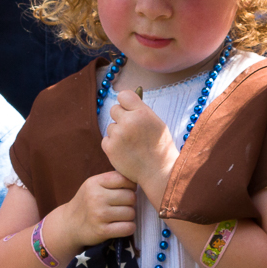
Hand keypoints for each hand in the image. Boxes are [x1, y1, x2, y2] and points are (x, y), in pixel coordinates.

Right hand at [53, 170, 136, 250]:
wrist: (69, 225)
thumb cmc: (87, 203)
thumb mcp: (93, 186)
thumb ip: (111, 180)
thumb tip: (137, 179)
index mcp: (94, 183)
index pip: (124, 179)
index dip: (130, 186)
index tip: (126, 191)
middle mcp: (96, 197)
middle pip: (131, 197)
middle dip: (130, 202)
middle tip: (121, 206)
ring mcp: (99, 215)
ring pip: (131, 213)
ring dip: (129, 216)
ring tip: (119, 216)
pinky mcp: (103, 231)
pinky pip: (128, 228)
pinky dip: (128, 228)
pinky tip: (121, 226)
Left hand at [102, 90, 178, 205]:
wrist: (158, 172)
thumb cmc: (160, 147)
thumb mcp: (157, 123)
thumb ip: (141, 111)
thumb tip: (127, 100)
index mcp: (142, 112)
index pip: (123, 95)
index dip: (125, 103)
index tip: (128, 109)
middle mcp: (128, 121)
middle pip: (114, 109)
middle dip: (120, 117)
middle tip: (131, 130)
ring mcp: (118, 135)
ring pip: (110, 126)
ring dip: (118, 133)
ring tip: (132, 145)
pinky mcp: (109, 148)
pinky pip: (106, 140)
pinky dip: (113, 145)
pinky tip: (125, 152)